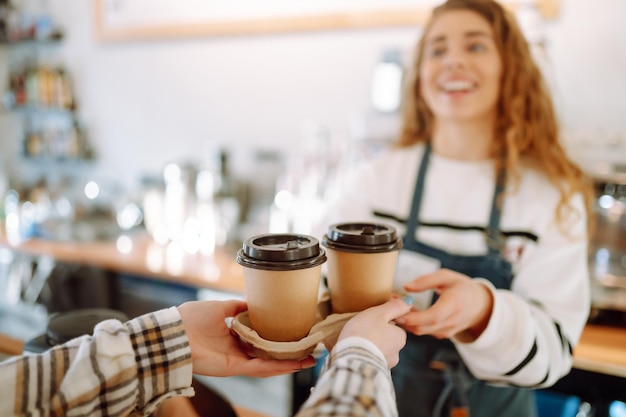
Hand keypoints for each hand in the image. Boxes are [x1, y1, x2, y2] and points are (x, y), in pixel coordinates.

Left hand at [177, 300, 315, 377]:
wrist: (175, 332)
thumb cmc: (192, 318)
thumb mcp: (220, 306)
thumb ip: (237, 306)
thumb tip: (253, 301)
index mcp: (232, 334)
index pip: (259, 337)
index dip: (275, 336)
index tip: (293, 331)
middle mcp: (236, 349)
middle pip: (267, 353)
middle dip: (287, 352)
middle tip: (308, 348)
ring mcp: (236, 360)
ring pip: (268, 363)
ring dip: (289, 362)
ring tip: (309, 359)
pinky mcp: (234, 368)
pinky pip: (260, 368)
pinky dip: (278, 367)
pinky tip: (295, 364)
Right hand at [338, 297, 411, 366]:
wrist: (350, 359)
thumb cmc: (365, 332)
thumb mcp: (379, 313)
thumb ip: (395, 307)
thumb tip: (409, 301)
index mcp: (400, 338)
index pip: (396, 328)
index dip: (384, 322)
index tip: (371, 320)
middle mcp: (396, 354)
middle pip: (388, 340)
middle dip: (378, 336)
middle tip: (362, 330)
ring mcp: (385, 365)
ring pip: (378, 352)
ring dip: (370, 347)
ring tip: (356, 342)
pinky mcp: (373, 373)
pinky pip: (370, 361)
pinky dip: (364, 357)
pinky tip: (355, 353)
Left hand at [394, 269, 493, 341]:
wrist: (479, 305)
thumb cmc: (461, 287)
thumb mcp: (446, 277)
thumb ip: (426, 280)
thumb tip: (406, 286)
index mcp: (455, 304)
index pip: (433, 316)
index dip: (414, 316)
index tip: (398, 310)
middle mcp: (452, 321)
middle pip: (424, 327)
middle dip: (404, 319)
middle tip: (389, 305)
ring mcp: (448, 330)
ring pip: (422, 331)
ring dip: (406, 321)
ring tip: (394, 305)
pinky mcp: (443, 334)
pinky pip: (425, 331)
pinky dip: (413, 323)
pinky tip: (404, 311)